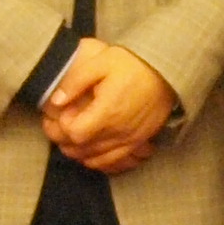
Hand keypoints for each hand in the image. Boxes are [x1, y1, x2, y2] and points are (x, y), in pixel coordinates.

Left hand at [43, 39, 176, 172]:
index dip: (64, 125)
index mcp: (108, 112)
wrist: (167, 72)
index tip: (66, 112)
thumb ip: (76, 81)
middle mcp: (119, 132)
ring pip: (96, 160)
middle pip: (82, 150)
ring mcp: (131, 140)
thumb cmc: (133, 65)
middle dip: (67, 140)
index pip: (75, 134)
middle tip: (65, 124)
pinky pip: (115, 162)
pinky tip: (93, 151)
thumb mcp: (102, 62)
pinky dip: (100, 160)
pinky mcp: (140, 143)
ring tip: (76, 135)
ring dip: (81, 152)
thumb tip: (56, 100)